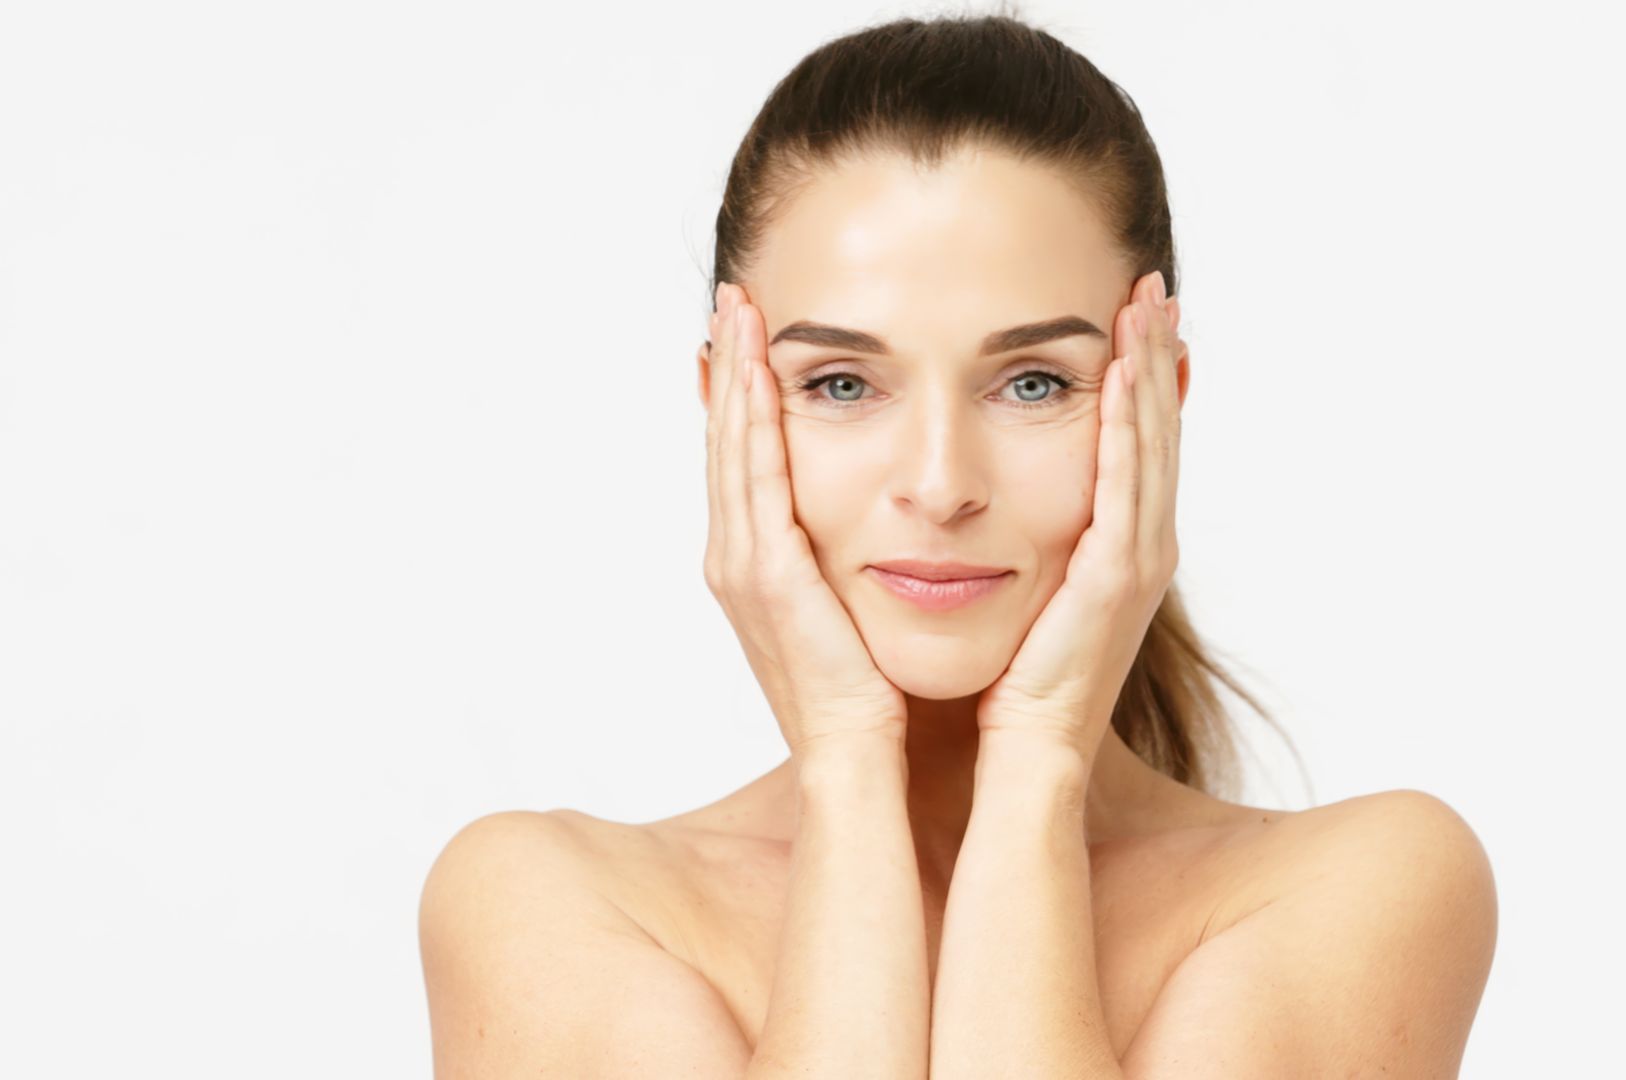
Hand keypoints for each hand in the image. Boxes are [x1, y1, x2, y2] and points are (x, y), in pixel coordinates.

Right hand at [703, 281, 908, 755]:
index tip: (752, 332)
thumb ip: (853, 560)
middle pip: (727, 441)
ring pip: (732, 448)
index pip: (745, 461)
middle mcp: (737, 560)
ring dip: (734, 374)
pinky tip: (758, 369)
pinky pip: (755, 477)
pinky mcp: (766, 576)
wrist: (863, 763)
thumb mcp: (856, 610)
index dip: (743, 395)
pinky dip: (752, 419)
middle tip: (733, 296)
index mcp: (758, 568)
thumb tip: (889, 518)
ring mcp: (743, 568)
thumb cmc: (874, 698)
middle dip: (729, 365)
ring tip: (739, 310)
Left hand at [973, 270, 1183, 773]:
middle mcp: (1139, 547)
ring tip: (1146, 304)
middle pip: (1155, 430)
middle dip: (1154, 354)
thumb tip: (984, 494)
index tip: (1128, 312)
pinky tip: (1125, 375)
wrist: (1021, 758)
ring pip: (1152, 445)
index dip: (1137, 376)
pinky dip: (1131, 427)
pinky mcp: (1118, 578)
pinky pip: (1130, 486)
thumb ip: (1022, 538)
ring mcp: (1137, 561)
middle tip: (1151, 284)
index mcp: (1115, 547)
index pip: (1133, 443)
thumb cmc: (1006, 684)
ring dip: (1150, 370)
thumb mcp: (1019, 591)